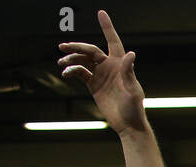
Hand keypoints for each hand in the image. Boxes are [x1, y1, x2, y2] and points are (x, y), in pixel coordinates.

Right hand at [59, 11, 146, 135]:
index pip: (113, 41)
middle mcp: (109, 66)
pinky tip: (65, 74)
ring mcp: (101, 75)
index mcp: (120, 64)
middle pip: (90, 50)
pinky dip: (72, 71)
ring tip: (62, 62)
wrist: (127, 125)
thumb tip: (130, 54)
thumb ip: (129, 72)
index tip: (101, 12)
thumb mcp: (133, 90)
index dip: (107, 27)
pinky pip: (80, 73)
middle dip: (77, 47)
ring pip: (82, 61)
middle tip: (63, 47)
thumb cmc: (134, 108)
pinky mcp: (93, 85)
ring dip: (71, 59)